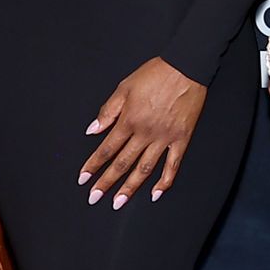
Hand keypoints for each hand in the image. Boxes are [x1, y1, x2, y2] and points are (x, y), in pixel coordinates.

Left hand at [80, 58, 205, 207]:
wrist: (186, 67)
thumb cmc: (155, 74)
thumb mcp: (124, 87)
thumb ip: (107, 111)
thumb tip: (92, 130)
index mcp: (129, 120)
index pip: (106, 149)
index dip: (93, 165)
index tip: (83, 179)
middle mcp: (145, 133)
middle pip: (121, 163)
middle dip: (106, 182)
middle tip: (94, 198)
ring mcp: (164, 138)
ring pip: (144, 169)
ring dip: (130, 188)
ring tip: (118, 202)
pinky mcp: (181, 139)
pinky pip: (172, 165)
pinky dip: (164, 181)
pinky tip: (155, 194)